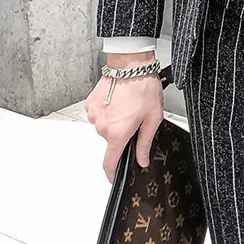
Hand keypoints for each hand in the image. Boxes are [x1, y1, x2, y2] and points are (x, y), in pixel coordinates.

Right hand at [84, 52, 163, 182]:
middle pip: (111, 140)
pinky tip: (118, 100)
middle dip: (123, 133)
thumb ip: (145, 142)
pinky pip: (99, 114)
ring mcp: (94, 115)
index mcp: (118, 133)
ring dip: (115, 121)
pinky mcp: (90, 104)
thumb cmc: (144, 87)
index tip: (114, 179)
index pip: (110, 163)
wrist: (131, 64)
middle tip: (136, 118)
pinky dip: (108, 111)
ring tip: (128, 105)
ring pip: (105, 126)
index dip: (112, 174)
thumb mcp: (153, 117)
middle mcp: (102, 127)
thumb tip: (141, 160)